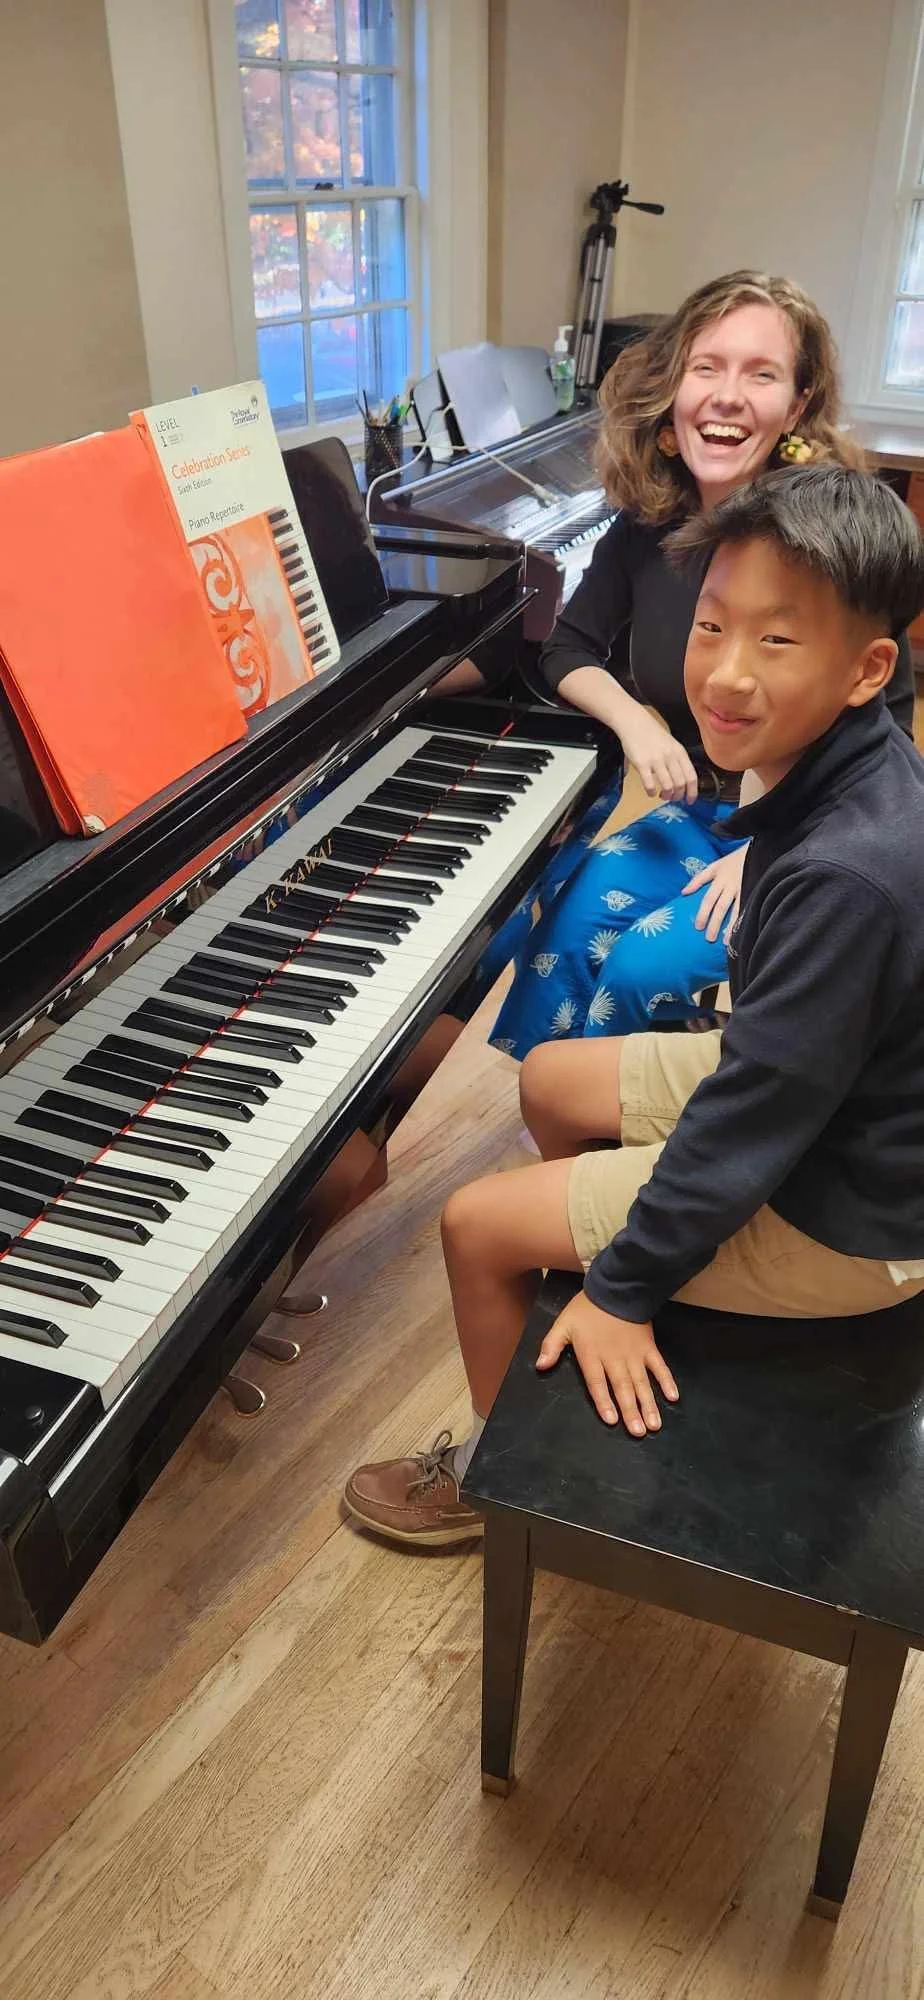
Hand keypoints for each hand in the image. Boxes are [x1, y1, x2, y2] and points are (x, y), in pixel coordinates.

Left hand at [536, 1289, 678, 1434]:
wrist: (616, 1287)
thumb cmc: (587, 1309)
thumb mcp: (563, 1324)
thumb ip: (552, 1346)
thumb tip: (540, 1366)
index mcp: (593, 1355)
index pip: (597, 1382)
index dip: (604, 1401)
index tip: (612, 1420)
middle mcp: (615, 1358)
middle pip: (623, 1387)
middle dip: (631, 1411)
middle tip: (640, 1432)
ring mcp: (635, 1354)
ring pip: (642, 1382)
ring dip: (649, 1404)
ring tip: (655, 1425)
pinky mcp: (649, 1347)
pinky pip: (660, 1366)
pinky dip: (666, 1381)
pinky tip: (673, 1397)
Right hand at [616, 710, 698, 803]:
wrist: (635, 723)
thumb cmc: (653, 735)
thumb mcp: (671, 745)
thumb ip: (677, 761)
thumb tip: (682, 782)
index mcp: (680, 752)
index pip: (691, 776)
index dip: (692, 792)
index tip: (689, 800)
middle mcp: (670, 756)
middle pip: (681, 784)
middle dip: (678, 796)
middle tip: (673, 798)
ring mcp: (656, 760)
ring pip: (668, 786)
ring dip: (666, 795)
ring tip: (662, 795)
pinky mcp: (642, 763)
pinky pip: (649, 784)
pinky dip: (651, 792)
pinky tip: (651, 792)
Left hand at [682, 844, 747, 943]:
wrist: (758, 850)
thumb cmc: (733, 861)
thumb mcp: (714, 866)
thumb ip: (698, 879)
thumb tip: (683, 893)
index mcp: (720, 879)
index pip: (709, 899)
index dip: (703, 913)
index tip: (698, 927)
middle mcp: (731, 885)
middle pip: (721, 907)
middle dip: (715, 923)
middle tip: (709, 939)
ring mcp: (744, 888)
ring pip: (736, 910)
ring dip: (730, 926)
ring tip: (726, 942)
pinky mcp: (755, 890)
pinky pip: (749, 908)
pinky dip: (744, 920)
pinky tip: (742, 931)